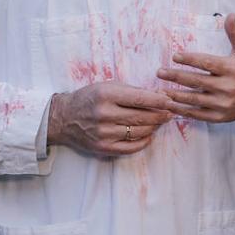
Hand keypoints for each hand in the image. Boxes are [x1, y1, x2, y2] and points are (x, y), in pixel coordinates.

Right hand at [47, 82, 172, 156]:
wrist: (63, 118)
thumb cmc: (89, 98)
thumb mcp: (108, 86)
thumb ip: (134, 91)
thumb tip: (161, 97)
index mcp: (106, 95)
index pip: (140, 99)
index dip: (159, 101)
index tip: (171, 101)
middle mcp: (104, 114)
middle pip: (142, 117)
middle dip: (160, 115)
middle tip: (170, 113)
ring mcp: (104, 133)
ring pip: (139, 132)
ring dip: (154, 127)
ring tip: (160, 122)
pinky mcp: (103, 147)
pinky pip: (131, 147)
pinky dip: (144, 141)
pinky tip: (149, 134)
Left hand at [157, 14, 234, 122]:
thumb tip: (229, 15)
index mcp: (232, 69)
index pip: (207, 63)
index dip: (190, 60)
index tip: (175, 56)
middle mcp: (227, 87)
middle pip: (196, 81)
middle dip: (175, 76)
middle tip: (160, 72)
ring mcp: (223, 104)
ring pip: (194, 98)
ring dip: (175, 94)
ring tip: (161, 89)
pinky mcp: (219, 117)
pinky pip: (197, 114)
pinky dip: (182, 110)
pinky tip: (171, 105)